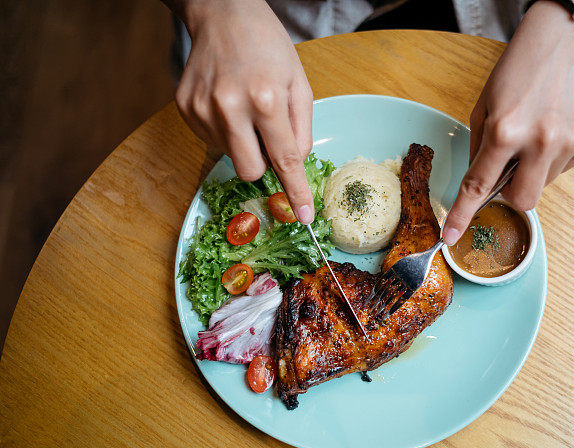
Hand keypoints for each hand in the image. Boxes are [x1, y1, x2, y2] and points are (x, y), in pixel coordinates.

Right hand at [172, 0, 314, 223]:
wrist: (222, 14)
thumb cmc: (268, 46)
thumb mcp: (300, 83)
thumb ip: (301, 129)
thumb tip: (294, 165)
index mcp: (265, 99)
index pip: (285, 160)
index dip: (295, 192)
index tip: (304, 216)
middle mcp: (230, 106)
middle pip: (249, 170)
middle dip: (263, 163)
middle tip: (266, 134)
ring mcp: (202, 108)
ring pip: (230, 156)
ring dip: (244, 143)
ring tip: (245, 107)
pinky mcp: (185, 108)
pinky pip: (212, 141)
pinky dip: (226, 132)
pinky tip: (228, 104)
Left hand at [441, 1, 573, 244]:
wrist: (567, 36)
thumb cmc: (520, 66)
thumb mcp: (485, 104)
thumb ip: (481, 148)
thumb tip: (481, 184)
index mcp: (506, 130)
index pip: (479, 186)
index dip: (463, 215)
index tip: (452, 237)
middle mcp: (541, 142)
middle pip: (522, 201)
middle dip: (510, 195)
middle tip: (508, 171)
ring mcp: (570, 143)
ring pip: (543, 184)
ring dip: (533, 170)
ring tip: (536, 133)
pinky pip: (564, 167)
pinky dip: (553, 157)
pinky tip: (554, 127)